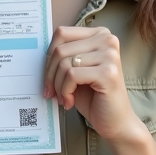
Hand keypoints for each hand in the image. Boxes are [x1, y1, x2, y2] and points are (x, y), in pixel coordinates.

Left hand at [43, 26, 144, 141]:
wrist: (115, 120)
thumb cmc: (94, 96)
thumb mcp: (76, 69)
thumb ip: (64, 55)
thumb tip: (40, 53)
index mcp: (99, 34)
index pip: (61, 34)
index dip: (49, 56)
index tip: (48, 76)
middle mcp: (107, 40)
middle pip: (60, 49)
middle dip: (50, 74)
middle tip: (52, 92)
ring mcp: (109, 55)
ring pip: (64, 63)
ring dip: (58, 85)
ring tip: (63, 98)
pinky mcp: (108, 72)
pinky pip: (72, 75)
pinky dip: (65, 91)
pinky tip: (70, 101)